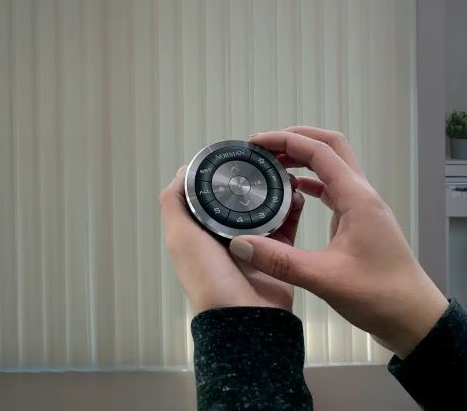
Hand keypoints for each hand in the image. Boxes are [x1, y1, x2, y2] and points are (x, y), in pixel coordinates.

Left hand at [159, 165, 304, 312]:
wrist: (245, 319)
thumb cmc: (208, 278)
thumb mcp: (180, 236)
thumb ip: (174, 203)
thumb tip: (184, 170)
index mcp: (200, 231)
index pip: (210, 194)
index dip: (221, 174)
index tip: (236, 154)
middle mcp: (225, 236)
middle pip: (240, 199)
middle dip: (253, 179)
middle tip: (267, 159)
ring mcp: (253, 245)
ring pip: (265, 209)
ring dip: (275, 191)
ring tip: (284, 173)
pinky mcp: (278, 254)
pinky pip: (287, 226)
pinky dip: (293, 210)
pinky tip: (297, 195)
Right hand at [229, 126, 447, 358]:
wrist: (414, 318)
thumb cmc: (379, 295)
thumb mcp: (324, 278)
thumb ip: (280, 260)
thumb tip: (239, 244)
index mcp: (356, 198)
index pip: (319, 151)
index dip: (285, 141)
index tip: (255, 143)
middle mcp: (362, 194)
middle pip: (330, 146)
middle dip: (296, 139)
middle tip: (263, 147)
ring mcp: (362, 206)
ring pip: (332, 165)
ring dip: (303, 158)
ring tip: (271, 165)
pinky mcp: (359, 220)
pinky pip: (333, 187)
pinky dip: (310, 181)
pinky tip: (291, 192)